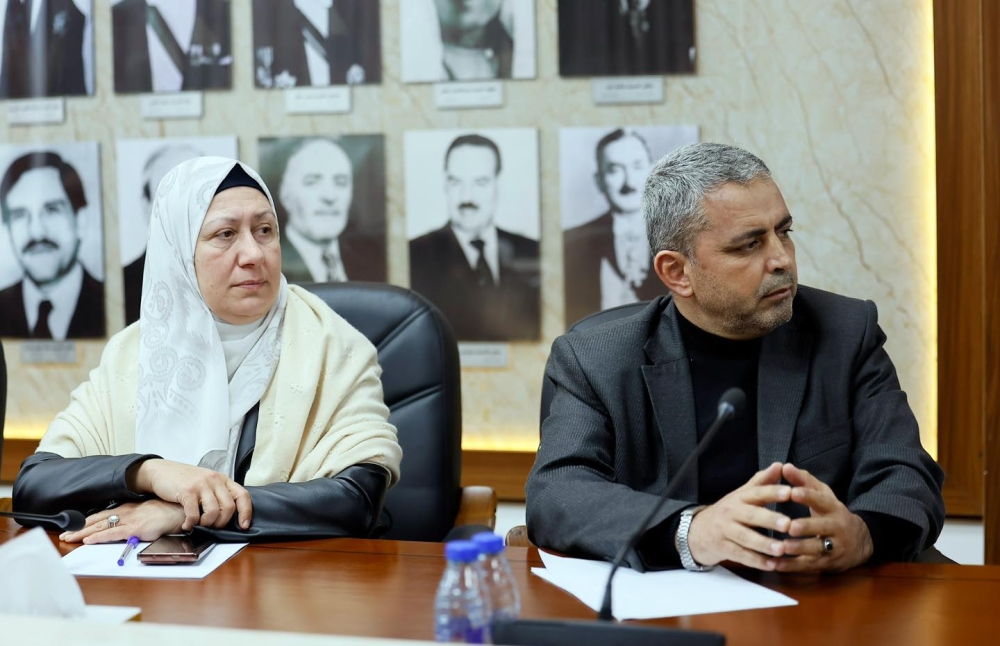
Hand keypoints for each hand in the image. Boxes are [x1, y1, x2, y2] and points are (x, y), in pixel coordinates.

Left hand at [58, 500, 185, 543]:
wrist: (181, 511)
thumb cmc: (168, 512)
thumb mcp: (148, 513)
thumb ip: (136, 518)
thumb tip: (128, 527)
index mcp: (128, 509)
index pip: (102, 515)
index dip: (87, 521)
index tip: (74, 526)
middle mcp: (125, 513)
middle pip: (97, 520)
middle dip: (79, 527)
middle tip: (64, 534)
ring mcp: (129, 520)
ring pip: (101, 526)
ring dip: (83, 533)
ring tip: (68, 538)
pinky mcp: (135, 529)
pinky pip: (113, 533)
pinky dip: (99, 537)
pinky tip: (88, 540)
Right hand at [128, 459, 251, 530]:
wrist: (161, 471)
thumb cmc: (184, 480)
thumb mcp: (206, 482)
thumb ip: (217, 493)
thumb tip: (227, 515)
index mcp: (222, 479)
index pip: (242, 495)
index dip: (246, 512)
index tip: (244, 526)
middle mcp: (214, 480)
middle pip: (229, 507)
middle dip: (221, 522)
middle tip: (211, 526)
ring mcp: (201, 485)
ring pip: (214, 512)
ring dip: (206, 524)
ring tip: (198, 525)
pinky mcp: (187, 491)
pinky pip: (194, 514)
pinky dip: (191, 524)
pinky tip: (186, 525)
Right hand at [685, 462, 792, 569]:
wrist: (698, 531)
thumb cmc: (728, 512)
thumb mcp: (742, 495)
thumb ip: (762, 482)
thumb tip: (780, 465)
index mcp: (739, 498)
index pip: (756, 493)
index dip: (772, 492)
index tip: (790, 492)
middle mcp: (731, 512)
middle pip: (751, 516)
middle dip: (769, 520)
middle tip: (788, 524)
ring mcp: (725, 531)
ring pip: (745, 537)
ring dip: (764, 544)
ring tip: (782, 549)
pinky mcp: (723, 548)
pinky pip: (741, 555)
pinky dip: (756, 561)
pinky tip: (772, 565)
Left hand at [776, 463, 873, 572]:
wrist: (861, 542)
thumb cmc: (832, 513)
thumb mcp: (823, 495)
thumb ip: (803, 481)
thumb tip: (784, 466)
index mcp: (834, 508)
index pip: (821, 500)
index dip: (808, 496)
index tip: (792, 492)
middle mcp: (837, 528)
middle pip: (822, 527)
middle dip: (807, 526)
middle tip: (790, 526)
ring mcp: (834, 547)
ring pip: (817, 549)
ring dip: (800, 548)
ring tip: (783, 547)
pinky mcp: (827, 564)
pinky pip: (809, 566)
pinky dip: (793, 566)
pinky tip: (776, 564)